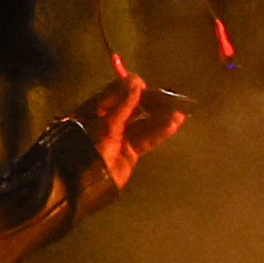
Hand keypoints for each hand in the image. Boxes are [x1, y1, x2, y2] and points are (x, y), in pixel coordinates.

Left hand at [72, 65, 188, 208]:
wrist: (83, 181)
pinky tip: (174, 123)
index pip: (118, 92)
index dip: (133, 88)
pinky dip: (160, 131)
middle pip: (134, 106)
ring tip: (180, 110)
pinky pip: (147, 138)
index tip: (146, 86)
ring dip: (161, 116)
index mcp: (97, 108)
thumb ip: (123, 103)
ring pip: (144, 122)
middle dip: (151, 101)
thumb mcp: (106, 122)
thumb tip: (136, 81)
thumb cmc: (89, 144)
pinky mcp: (131, 151)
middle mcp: (109, 119)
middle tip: (169, 97)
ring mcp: (121, 136)